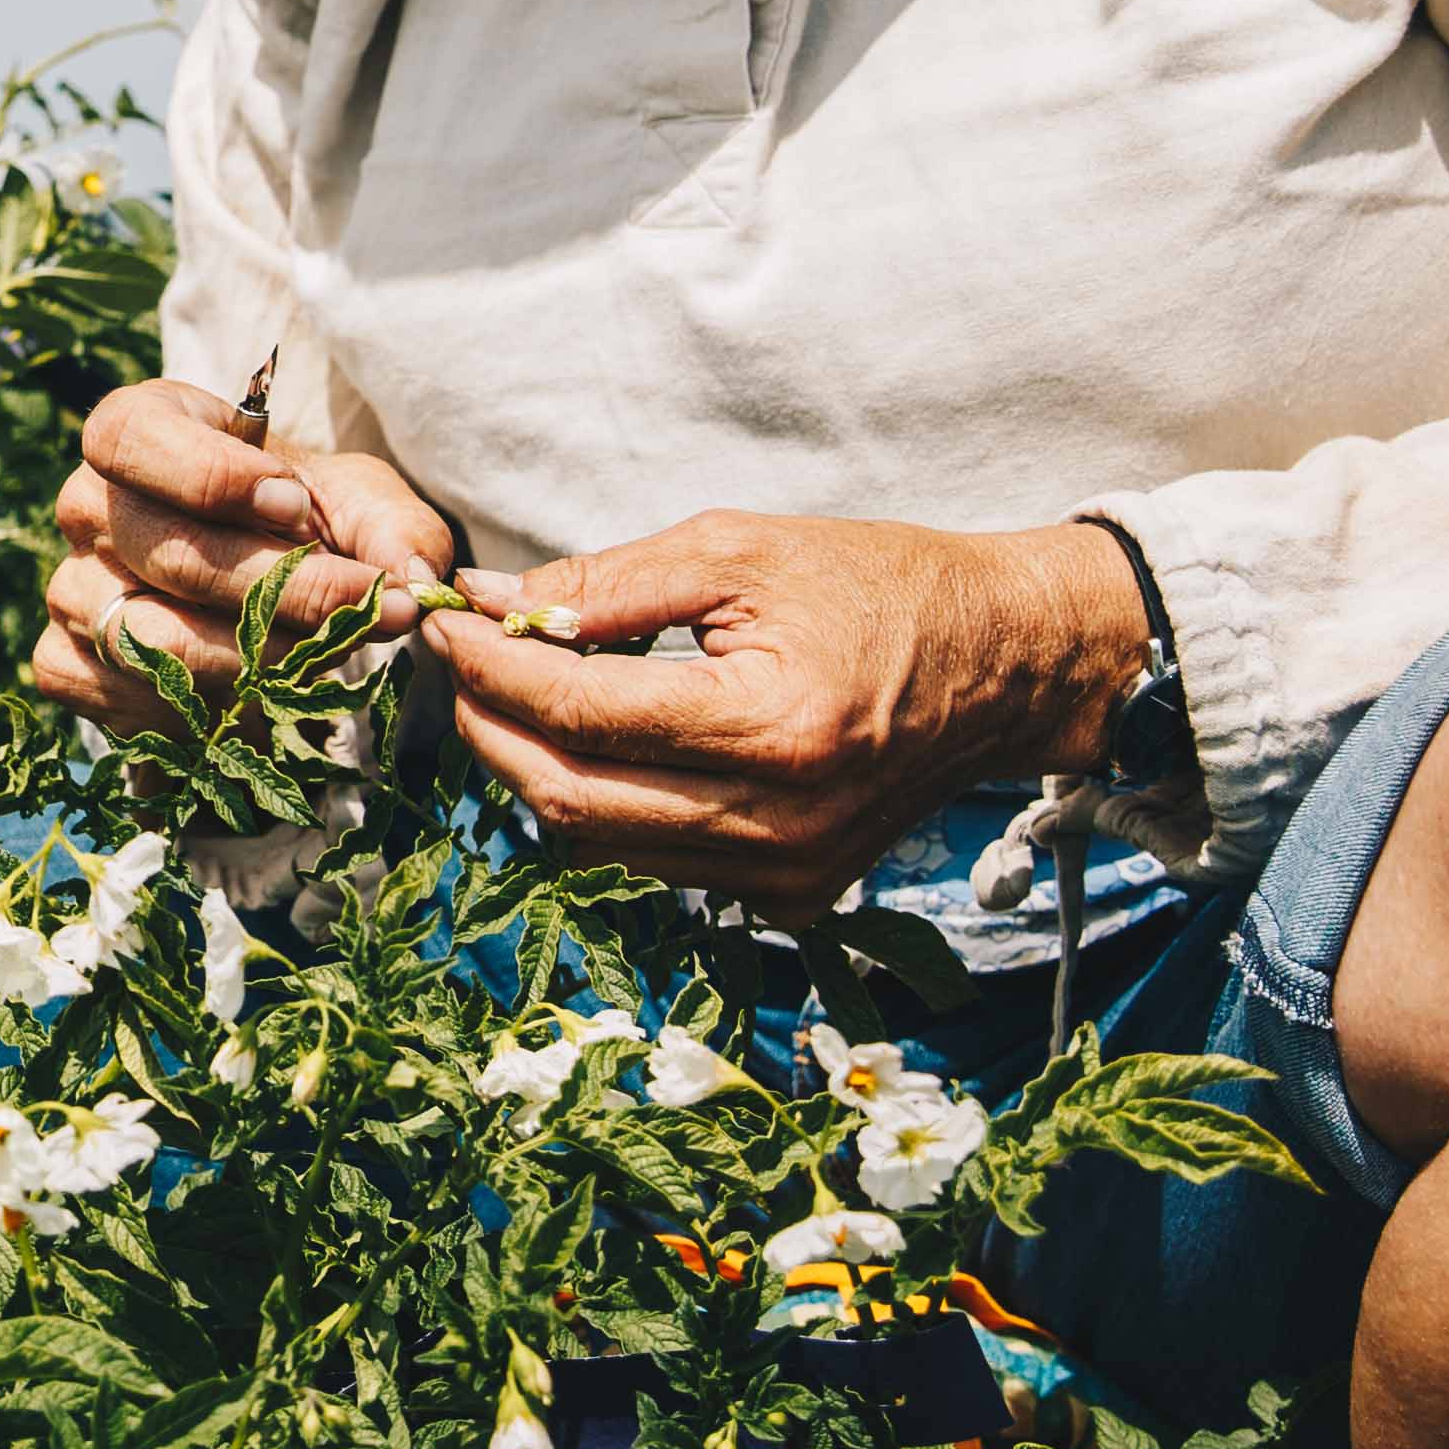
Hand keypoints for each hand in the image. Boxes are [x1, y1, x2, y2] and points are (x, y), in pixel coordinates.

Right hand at [31, 379, 459, 734]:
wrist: (265, 608)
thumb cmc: (304, 529)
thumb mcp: (361, 508)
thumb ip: (395, 531)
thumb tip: (412, 581)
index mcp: (139, 433)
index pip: (130, 435)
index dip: (207, 472)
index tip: (294, 505)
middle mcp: (87, 506)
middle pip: (157, 545)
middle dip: (273, 584)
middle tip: (367, 605)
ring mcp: (67, 587)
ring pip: (146, 632)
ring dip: (256, 655)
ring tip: (333, 657)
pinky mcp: (66, 663)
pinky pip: (124, 693)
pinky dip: (208, 704)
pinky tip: (266, 695)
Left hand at [424, 510, 1142, 906]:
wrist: (1006, 665)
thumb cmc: (880, 585)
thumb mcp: (741, 550)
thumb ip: (609, 586)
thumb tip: (497, 605)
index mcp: (771, 727)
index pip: (580, 712)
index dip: (491, 668)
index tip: (443, 622)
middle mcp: (777, 822)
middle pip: (569, 798)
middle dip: (491, 728)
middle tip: (459, 662)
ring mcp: (786, 874)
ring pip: (600, 842)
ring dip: (538, 769)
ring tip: (518, 693)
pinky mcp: (794, 897)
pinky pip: (656, 862)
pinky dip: (607, 805)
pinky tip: (601, 742)